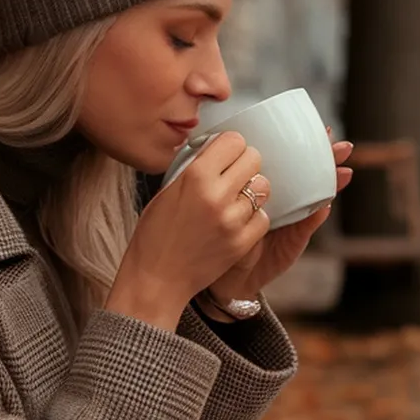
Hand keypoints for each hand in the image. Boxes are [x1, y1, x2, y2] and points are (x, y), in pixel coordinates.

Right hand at [115, 129, 273, 314]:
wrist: (156, 278)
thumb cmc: (156, 234)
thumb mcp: (167, 190)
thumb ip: (195, 168)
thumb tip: (217, 150)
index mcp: (195, 176)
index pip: (234, 141)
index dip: (231, 146)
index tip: (226, 155)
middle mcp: (217, 195)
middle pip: (254, 159)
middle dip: (245, 164)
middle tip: (234, 176)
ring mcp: (232, 220)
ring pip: (263, 187)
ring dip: (251, 191)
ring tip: (235, 201)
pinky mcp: (242, 242)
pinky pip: (264, 217)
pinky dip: (254, 217)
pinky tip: (237, 222)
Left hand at [204, 135, 352, 307]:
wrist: (225, 271)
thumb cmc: (220, 232)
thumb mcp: (223, 202)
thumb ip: (230, 180)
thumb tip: (223, 145)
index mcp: (269, 187)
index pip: (291, 161)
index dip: (304, 145)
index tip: (313, 128)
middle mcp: (285, 200)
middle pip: (311, 174)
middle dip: (327, 158)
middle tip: (339, 144)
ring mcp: (292, 219)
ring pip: (316, 195)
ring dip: (331, 182)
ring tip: (344, 170)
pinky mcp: (293, 240)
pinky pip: (308, 225)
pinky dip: (317, 214)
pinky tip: (326, 203)